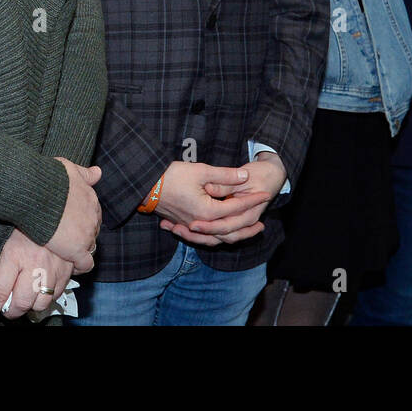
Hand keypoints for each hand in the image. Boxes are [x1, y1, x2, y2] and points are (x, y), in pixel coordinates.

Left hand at [0, 228, 72, 324]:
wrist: (54, 209)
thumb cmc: (26, 224)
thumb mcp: (7, 239)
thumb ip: (0, 266)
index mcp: (14, 254)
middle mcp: (35, 263)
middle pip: (21, 302)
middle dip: (12, 311)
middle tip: (8, 309)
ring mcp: (53, 267)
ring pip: (41, 302)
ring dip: (32, 305)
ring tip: (26, 298)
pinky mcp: (68, 268)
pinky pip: (58, 293)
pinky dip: (49, 295)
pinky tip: (42, 288)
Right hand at [43, 157, 101, 272]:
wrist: (37, 193)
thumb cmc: (49, 179)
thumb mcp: (70, 170)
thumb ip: (85, 174)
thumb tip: (98, 172)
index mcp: (91, 200)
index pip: (93, 215)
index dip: (83, 221)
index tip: (72, 225)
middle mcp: (93, 217)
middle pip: (92, 231)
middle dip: (82, 235)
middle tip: (66, 239)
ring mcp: (87, 234)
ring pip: (89, 247)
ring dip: (80, 250)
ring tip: (66, 253)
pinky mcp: (77, 249)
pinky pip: (85, 263)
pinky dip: (79, 266)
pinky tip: (70, 266)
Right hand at [152, 161, 267, 246]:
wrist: (145, 185)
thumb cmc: (172, 176)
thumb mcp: (201, 171)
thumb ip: (225, 176)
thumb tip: (245, 177)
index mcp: (206, 211)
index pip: (236, 208)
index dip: (252, 200)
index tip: (265, 194)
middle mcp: (199, 224)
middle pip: (230, 230)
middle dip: (247, 227)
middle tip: (262, 224)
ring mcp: (190, 227)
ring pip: (217, 239)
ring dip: (234, 236)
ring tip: (246, 232)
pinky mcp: (183, 226)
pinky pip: (203, 238)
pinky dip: (216, 238)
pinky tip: (221, 234)